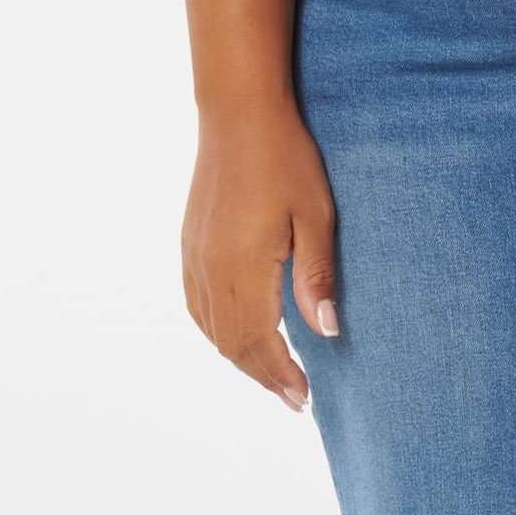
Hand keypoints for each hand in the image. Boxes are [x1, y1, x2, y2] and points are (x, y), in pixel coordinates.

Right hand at [182, 98, 340, 413]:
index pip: (259, 342)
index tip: (303, 400)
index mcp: (242, 269)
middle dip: (263, 375)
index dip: (281, 376)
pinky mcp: (189, 244)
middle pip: (232, 344)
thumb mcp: (315, 214)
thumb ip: (316, 275)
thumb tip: (326, 332)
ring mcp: (194, 258)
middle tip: (293, 397)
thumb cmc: (285, 159)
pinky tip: (234, 335)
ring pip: (211, 329)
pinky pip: (196, 305)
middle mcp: (210, 271)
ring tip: (271, 373)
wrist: (238, 114)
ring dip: (240, 357)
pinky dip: (216, 332)